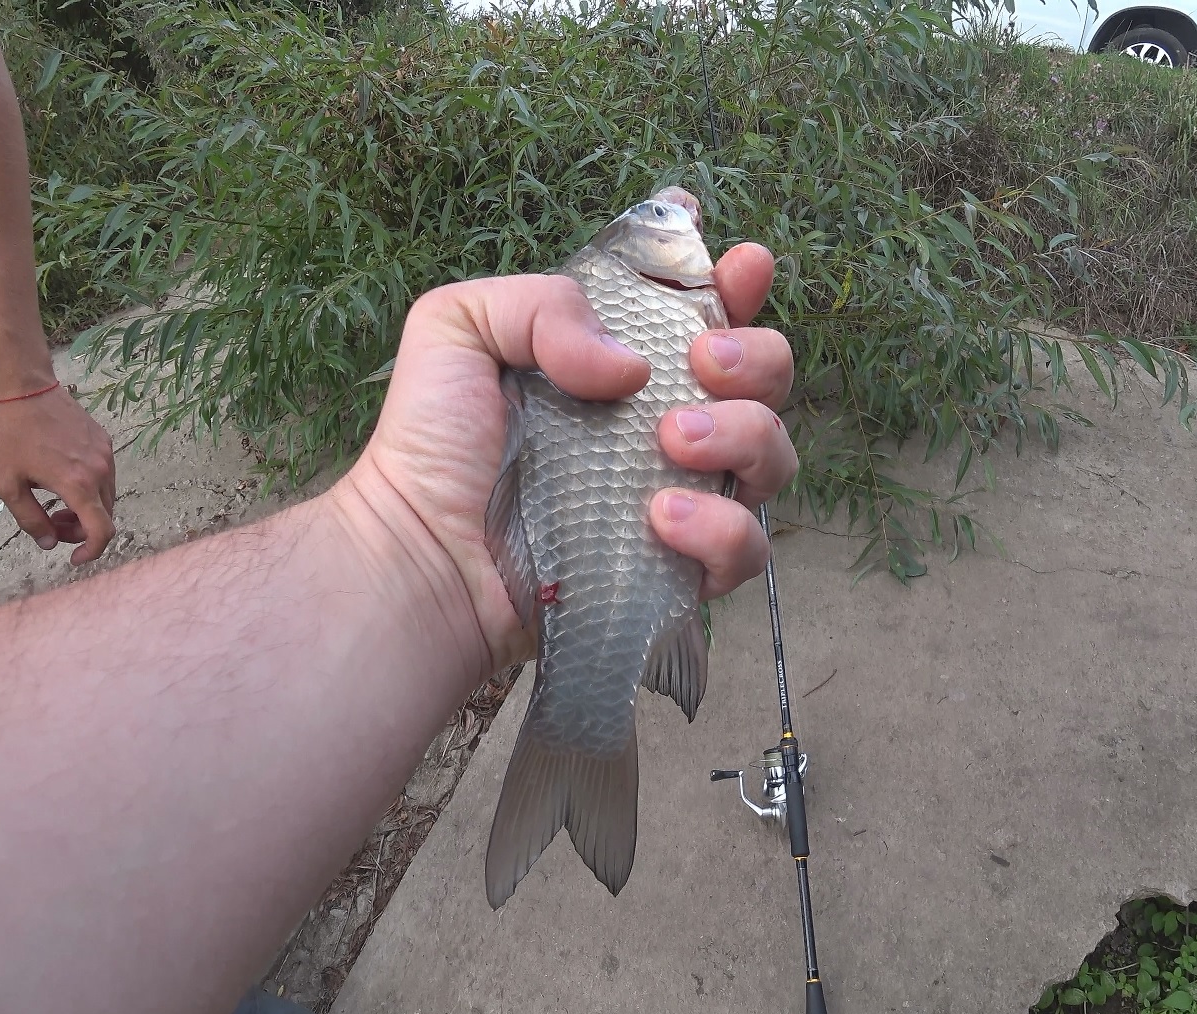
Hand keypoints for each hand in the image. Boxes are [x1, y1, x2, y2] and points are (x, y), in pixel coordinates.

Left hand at [0, 386, 118, 565]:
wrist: (23, 388)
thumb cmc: (9, 434)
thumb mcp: (7, 484)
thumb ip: (30, 520)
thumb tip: (49, 542)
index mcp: (77, 484)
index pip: (101, 531)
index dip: (92, 552)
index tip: (75, 557)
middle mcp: (100, 470)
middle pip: (105, 516)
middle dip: (81, 528)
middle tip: (53, 523)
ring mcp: (105, 454)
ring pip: (106, 497)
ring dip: (86, 508)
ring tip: (56, 501)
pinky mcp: (104, 441)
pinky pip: (104, 475)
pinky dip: (89, 487)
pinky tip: (63, 476)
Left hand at [339, 236, 797, 669]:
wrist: (423, 551)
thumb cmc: (432, 442)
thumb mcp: (458, 326)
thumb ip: (541, 303)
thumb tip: (632, 366)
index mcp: (621, 357)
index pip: (703, 306)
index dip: (737, 279)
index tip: (742, 263)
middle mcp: (665, 421)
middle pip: (767, 374)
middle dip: (757, 354)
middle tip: (703, 361)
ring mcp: (684, 493)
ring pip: (774, 454)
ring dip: (745, 434)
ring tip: (674, 442)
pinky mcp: (681, 567)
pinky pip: (749, 547)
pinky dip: (722, 528)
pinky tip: (660, 517)